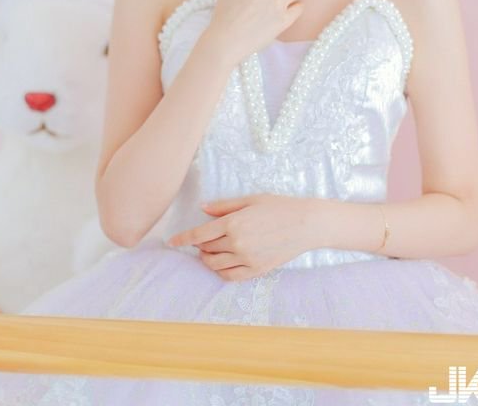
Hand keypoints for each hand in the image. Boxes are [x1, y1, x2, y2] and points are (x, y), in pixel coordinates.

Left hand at [166, 193, 316, 280]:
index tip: (171, 242)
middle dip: (199, 245)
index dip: (182, 239)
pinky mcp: (256, 270)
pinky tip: (220, 264)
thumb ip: (224, 206)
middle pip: (206, 249)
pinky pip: (230, 276)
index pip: (199, 234)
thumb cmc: (278, 207)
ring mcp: (247, 259)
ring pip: (215, 264)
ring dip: (207, 259)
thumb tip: (202, 209)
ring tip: (208, 252)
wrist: (306, 224)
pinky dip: (220, 271)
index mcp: (233, 223)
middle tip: (201, 239)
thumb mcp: (250, 200)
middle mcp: (237, 243)